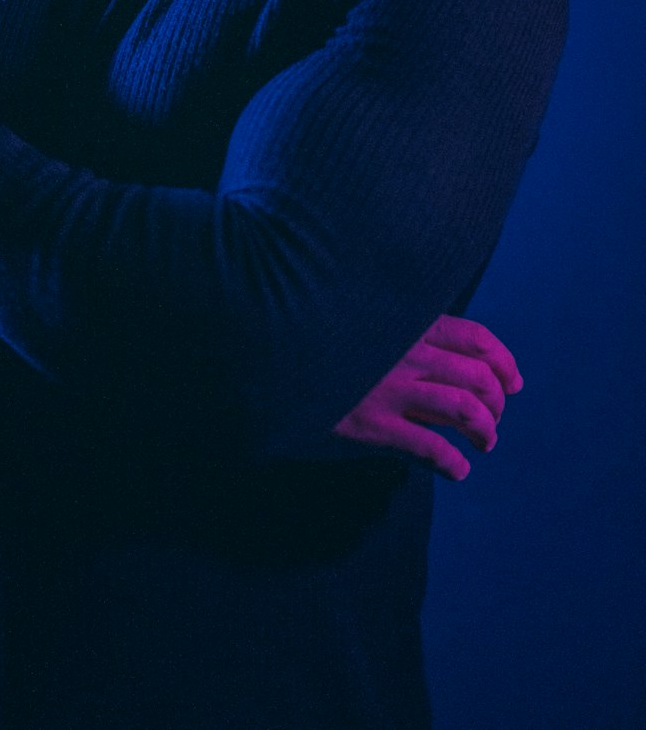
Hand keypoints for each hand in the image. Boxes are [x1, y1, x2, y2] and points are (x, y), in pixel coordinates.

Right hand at [332, 314, 522, 479]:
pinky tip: (457, 471)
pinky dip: (454, 464)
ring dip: (485, 432)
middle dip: (498, 403)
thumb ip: (400, 328)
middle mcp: (407, 354)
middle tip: (493, 420)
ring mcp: (392, 390)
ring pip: (465, 411)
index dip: (504, 362)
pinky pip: (431, 449)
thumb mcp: (365, 319)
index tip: (514, 383)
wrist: (275, 358)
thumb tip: (438, 345)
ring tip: (483, 444)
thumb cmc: (323, 341)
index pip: (477, 338)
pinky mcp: (374, 426)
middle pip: (480, 377)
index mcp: (409, 324)